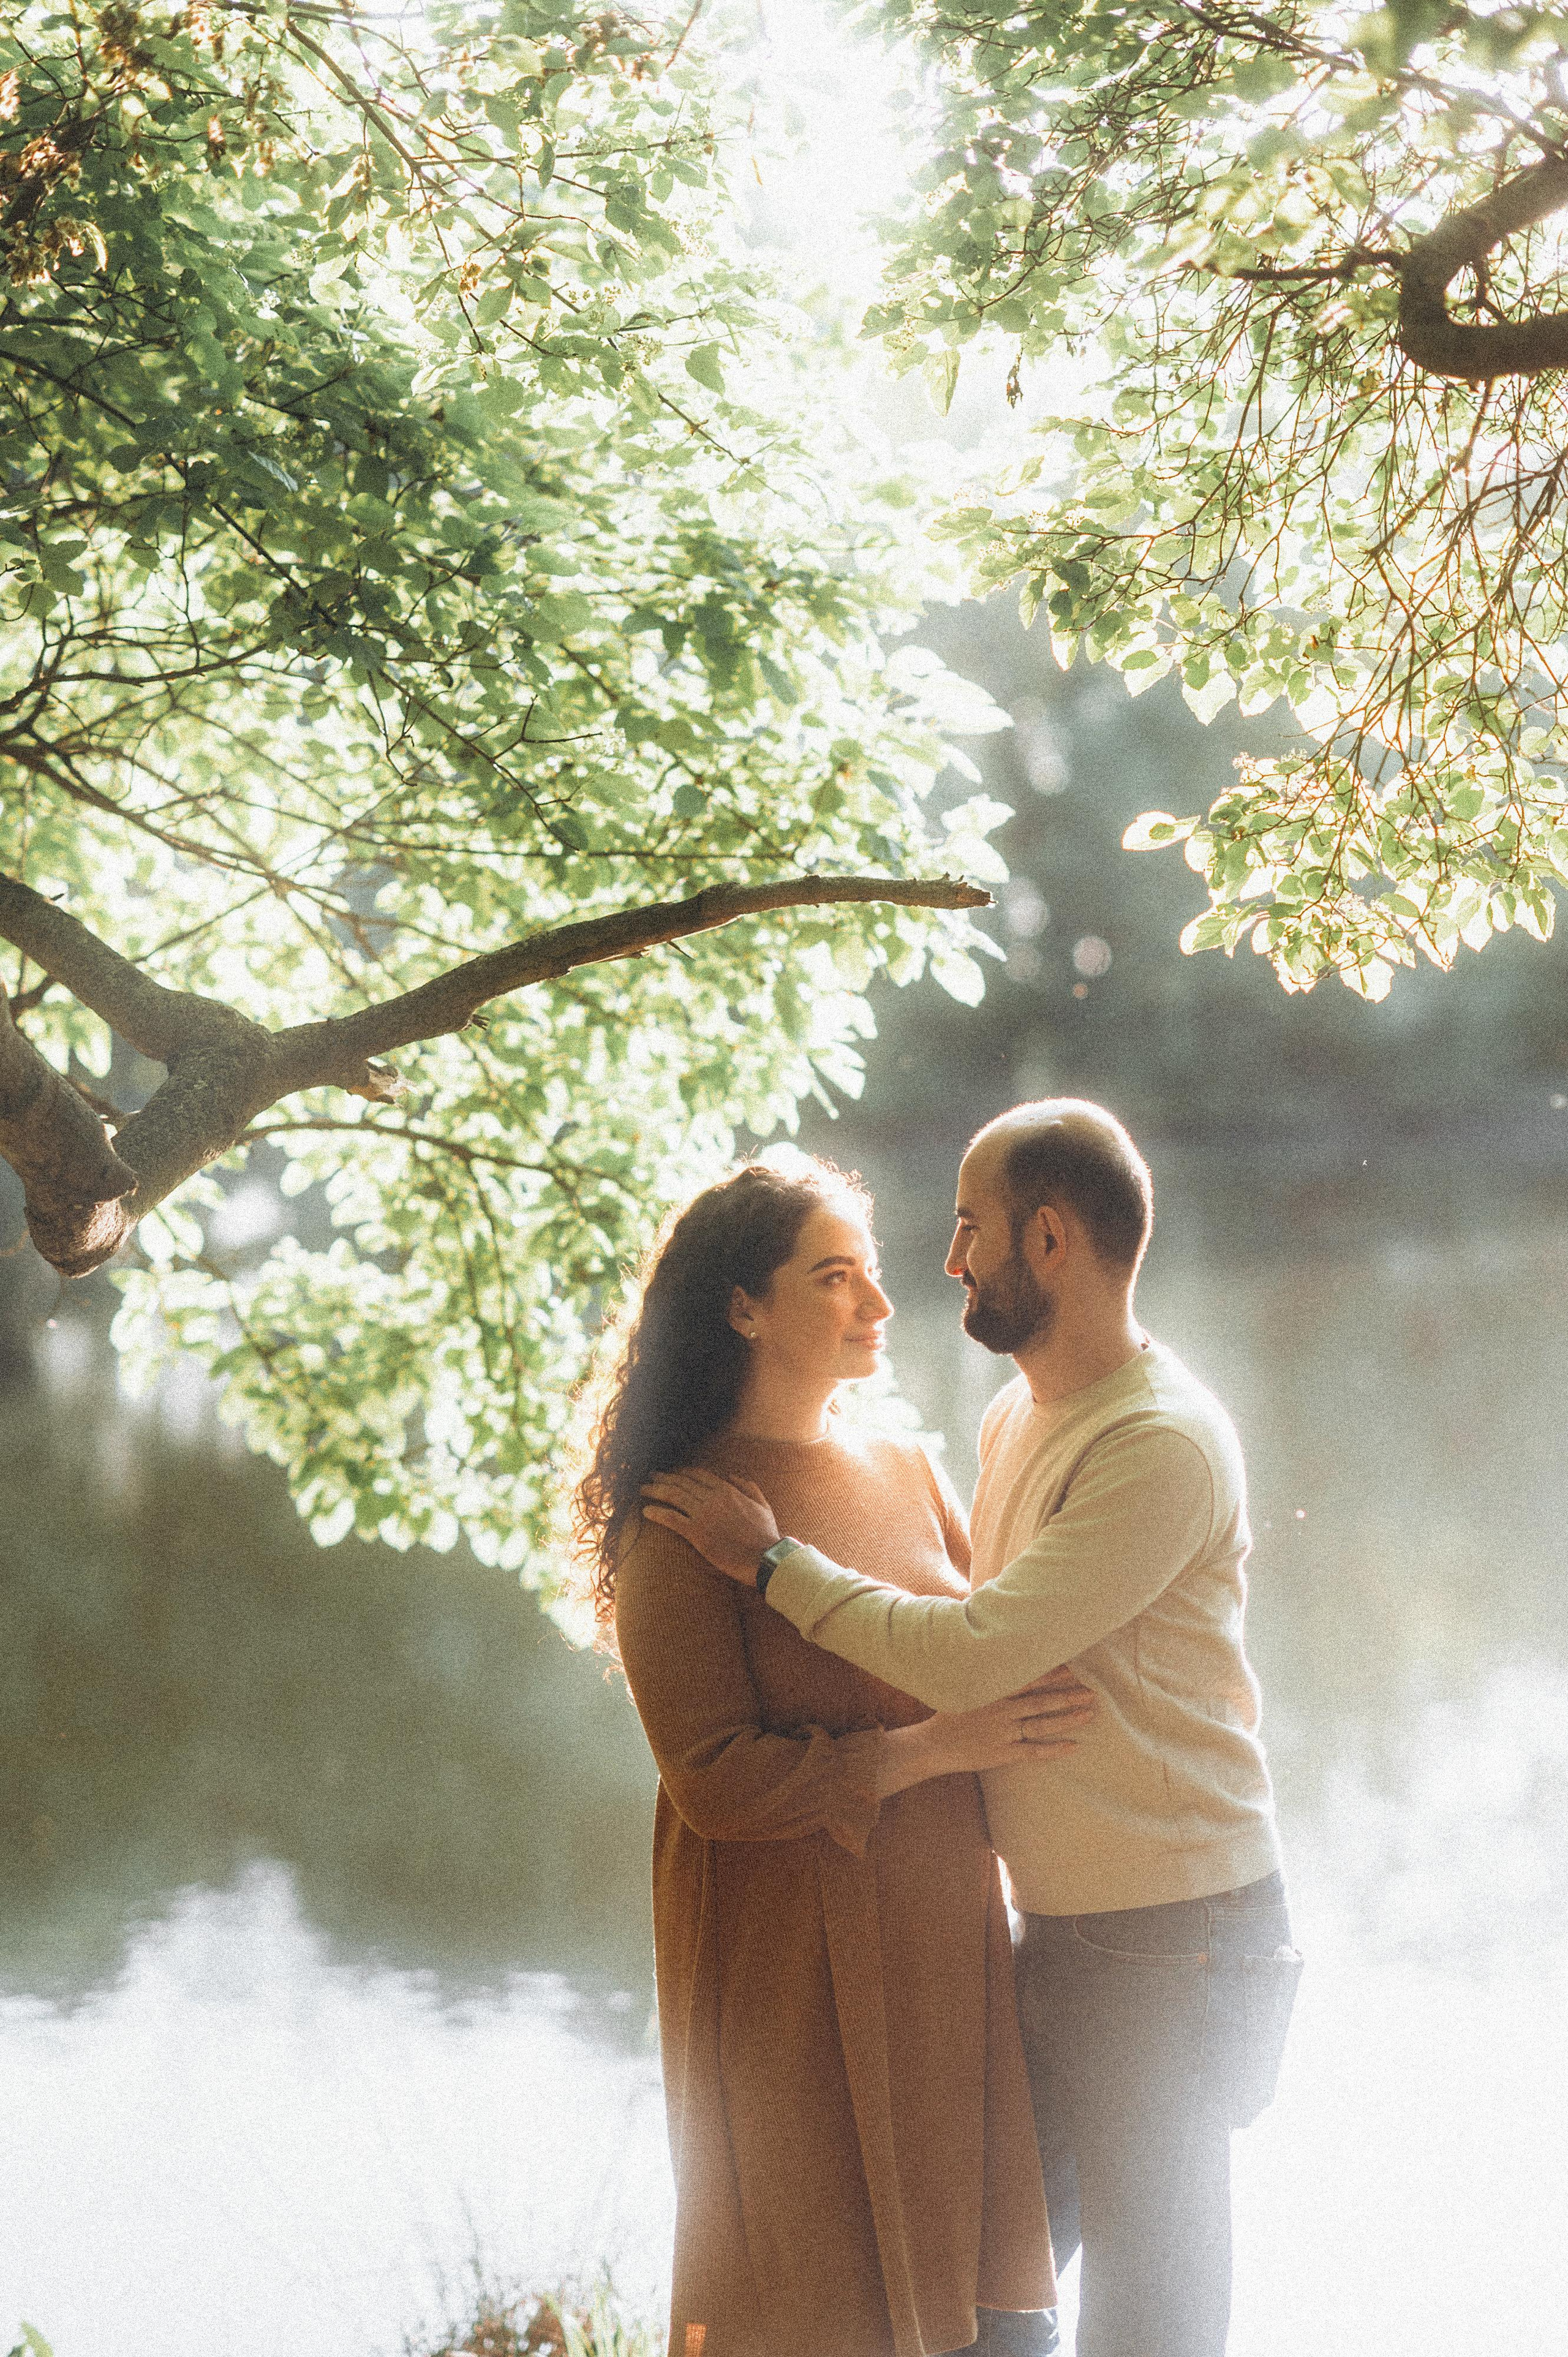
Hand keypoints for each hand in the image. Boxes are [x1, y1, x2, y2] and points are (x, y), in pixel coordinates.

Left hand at [641, 1468, 780, 1582]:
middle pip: (681, 1483)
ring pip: (673, 1496)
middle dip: (664, 1478)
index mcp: (727, 1490)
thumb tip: (731, 1475)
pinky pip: (672, 1519)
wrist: (764, 1557)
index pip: (699, 1475)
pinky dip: (657, 1513)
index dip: (682, 1472)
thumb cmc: (765, 1534)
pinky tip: (645, 1511)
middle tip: (651, 1476)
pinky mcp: (697, 1534)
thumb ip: (747, 1486)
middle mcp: (713, 1498)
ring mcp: (703, 1515)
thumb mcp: (762, 1504)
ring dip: (655, 1491)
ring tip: (643, 1489)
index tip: (672, 1473)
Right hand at [921, 1674, 1096, 1775]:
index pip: (1029, 1679)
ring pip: (1042, 1725)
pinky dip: (1054, 1750)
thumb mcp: (964, 1687)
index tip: (1072, 1669)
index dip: (1052, 1674)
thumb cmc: (949, 1714)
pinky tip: (1073, 1746)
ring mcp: (1004, 1733)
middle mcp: (1002, 1710)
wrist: (933, 1745)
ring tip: (1089, 1713)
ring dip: (1067, 1719)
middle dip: (1068, 1695)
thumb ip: (985, 1675)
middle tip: (1092, 1692)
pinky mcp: (1004, 1754)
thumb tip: (1003, 1657)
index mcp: (994, 1691)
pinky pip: (1034, 1752)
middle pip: (1042, 1701)